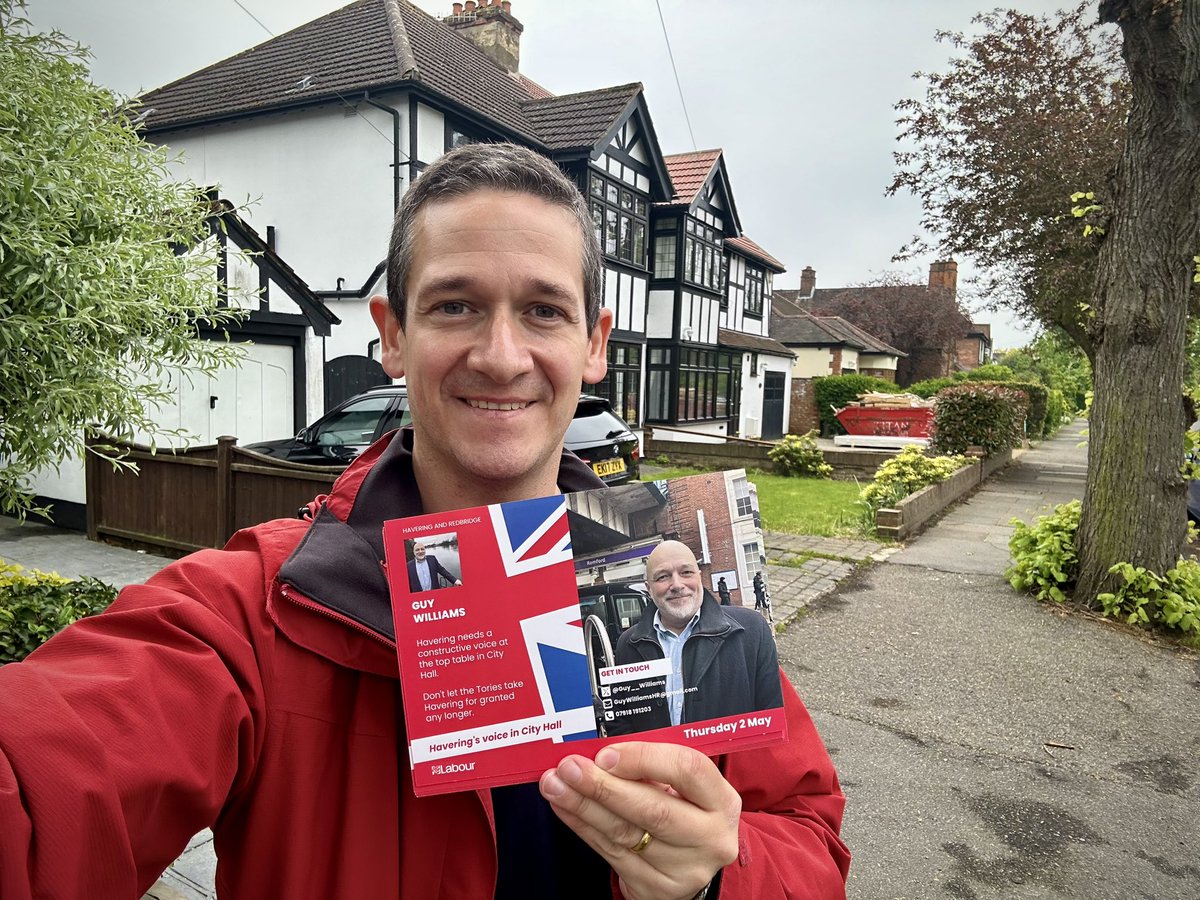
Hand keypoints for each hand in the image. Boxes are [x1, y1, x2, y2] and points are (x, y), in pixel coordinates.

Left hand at [539, 742, 739, 899]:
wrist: (691, 861)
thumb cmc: (683, 808)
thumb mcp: (682, 785)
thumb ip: (651, 766)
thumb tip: (600, 752)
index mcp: (722, 800)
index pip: (688, 770)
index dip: (644, 759)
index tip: (606, 753)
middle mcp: (710, 837)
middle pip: (654, 810)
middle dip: (604, 786)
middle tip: (568, 768)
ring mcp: (685, 869)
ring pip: (625, 834)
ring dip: (583, 806)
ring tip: (555, 785)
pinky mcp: (657, 888)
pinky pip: (611, 853)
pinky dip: (583, 827)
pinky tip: (565, 808)